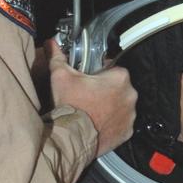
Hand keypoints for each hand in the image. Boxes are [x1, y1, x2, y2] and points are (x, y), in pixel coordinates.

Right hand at [47, 38, 136, 156]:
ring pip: (122, 105)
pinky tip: (98, 122)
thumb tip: (52, 45)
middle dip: (107, 89)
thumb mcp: (61, 77)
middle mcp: (129, 96)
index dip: (100, 72)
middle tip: (89, 95)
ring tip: (93, 110)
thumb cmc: (70, 107)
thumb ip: (58, 57)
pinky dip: (113, 122)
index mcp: (119, 78)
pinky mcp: (127, 131)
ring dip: (111, 106)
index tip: (91, 78)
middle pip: (120, 87)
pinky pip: (122, 123)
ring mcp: (130, 115)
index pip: (114, 68)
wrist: (72, 138)